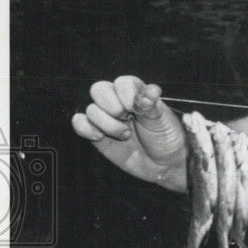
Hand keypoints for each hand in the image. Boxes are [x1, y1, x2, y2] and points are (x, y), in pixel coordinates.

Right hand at [71, 76, 186, 191]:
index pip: (122, 83)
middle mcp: (119, 102)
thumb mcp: (163, 122)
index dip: (125, 94)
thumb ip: (152, 107)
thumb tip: (151, 91)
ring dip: (107, 124)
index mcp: (137, 94)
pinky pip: (80, 123)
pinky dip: (84, 128)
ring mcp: (107, 118)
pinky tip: (99, 137)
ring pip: (91, 109)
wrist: (164, 165)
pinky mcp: (97, 134)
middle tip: (127, 118)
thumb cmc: (167, 139)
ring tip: (125, 135)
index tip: (135, 108)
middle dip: (112, 106)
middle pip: (99, 90)